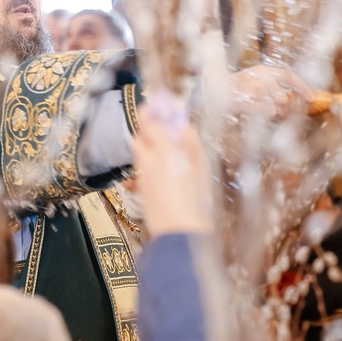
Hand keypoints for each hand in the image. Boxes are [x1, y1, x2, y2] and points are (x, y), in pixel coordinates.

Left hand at [132, 90, 213, 236]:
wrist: (180, 235)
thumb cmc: (197, 203)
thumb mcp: (202, 168)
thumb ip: (191, 143)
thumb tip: (184, 125)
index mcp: (164, 150)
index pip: (148, 120)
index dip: (151, 110)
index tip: (157, 105)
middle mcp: (147, 159)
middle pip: (140, 135)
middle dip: (149, 129)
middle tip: (164, 129)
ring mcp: (142, 175)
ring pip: (139, 152)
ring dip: (148, 146)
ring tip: (167, 151)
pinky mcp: (141, 189)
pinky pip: (141, 168)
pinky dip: (148, 163)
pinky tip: (164, 171)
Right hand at [230, 65, 314, 120]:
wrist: (212, 93)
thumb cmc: (234, 90)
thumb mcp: (253, 82)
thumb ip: (272, 89)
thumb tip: (290, 101)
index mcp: (264, 70)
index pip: (288, 76)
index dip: (301, 87)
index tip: (311, 99)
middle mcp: (261, 76)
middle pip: (283, 99)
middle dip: (279, 108)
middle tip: (268, 109)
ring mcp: (255, 87)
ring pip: (273, 109)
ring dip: (265, 113)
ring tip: (252, 108)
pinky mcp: (249, 99)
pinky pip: (262, 113)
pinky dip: (256, 115)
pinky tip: (247, 111)